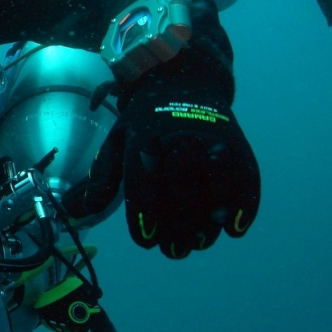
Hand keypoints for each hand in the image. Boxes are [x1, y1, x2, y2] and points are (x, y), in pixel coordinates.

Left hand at [66, 58, 259, 257]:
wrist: (183, 80)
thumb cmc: (145, 122)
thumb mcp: (118, 140)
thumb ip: (103, 176)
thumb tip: (84, 209)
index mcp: (144, 137)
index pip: (143, 179)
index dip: (145, 213)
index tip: (146, 241)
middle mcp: (179, 135)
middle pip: (182, 184)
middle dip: (178, 224)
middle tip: (173, 251)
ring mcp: (212, 139)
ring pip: (216, 184)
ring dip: (210, 220)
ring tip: (200, 243)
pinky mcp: (239, 144)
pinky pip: (247, 176)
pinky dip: (245, 205)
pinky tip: (235, 230)